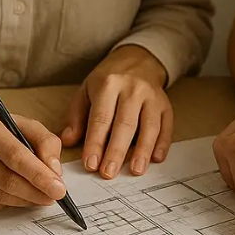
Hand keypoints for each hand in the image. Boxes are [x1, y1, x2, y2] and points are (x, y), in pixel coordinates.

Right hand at [0, 110, 65, 210]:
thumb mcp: (21, 123)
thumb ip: (45, 142)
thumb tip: (55, 171)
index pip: (15, 155)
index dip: (39, 175)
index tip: (59, 188)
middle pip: (7, 180)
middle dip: (36, 192)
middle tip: (54, 196)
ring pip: (0, 196)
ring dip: (26, 199)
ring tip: (40, 195)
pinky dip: (10, 202)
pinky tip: (17, 194)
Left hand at [61, 45, 172, 179]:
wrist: (138, 61)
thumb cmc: (109, 81)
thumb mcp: (87, 91)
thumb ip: (76, 116)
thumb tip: (68, 141)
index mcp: (109, 84)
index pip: (101, 118)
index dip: (95, 143)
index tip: (90, 164)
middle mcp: (133, 89)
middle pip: (125, 124)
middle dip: (116, 151)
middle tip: (108, 173)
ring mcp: (152, 97)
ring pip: (149, 126)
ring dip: (143, 151)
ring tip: (136, 170)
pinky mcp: (166, 105)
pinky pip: (166, 126)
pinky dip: (162, 144)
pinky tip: (156, 159)